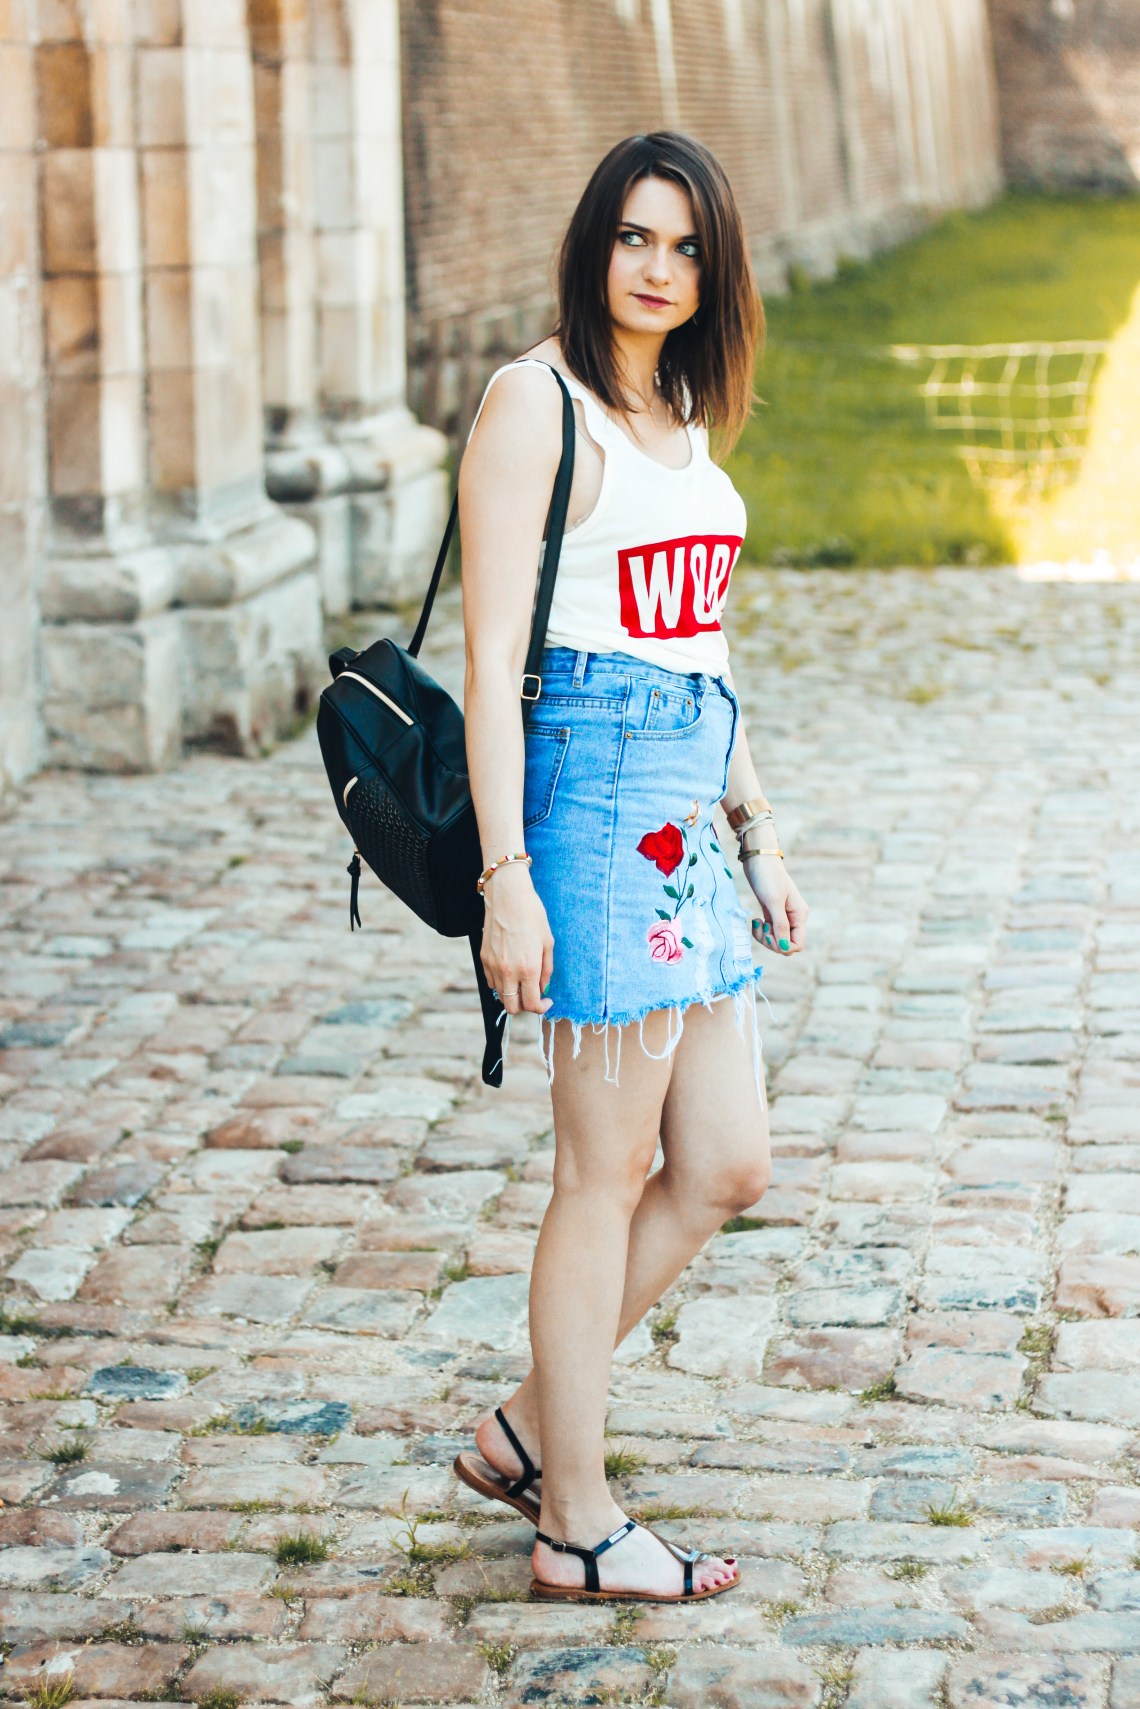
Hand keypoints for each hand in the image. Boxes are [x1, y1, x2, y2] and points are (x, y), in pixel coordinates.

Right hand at [480, 865, 554, 1015]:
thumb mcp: (548, 943)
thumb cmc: (532, 916)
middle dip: (524, 1006)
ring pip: (500, 996)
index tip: (546, 1001)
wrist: (508, 896)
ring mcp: (492, 966)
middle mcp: (508, 971)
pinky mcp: (483, 958)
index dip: (541, 1008)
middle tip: (533, 995)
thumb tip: (543, 988)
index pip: (531, 1004)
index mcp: (528, 968)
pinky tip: (510, 970)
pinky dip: (501, 983)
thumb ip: (546, 970)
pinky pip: (491, 981)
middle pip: (512, 1007)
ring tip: (522, 980)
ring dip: (512, 994)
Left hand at [744, 855, 807, 956]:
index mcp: (800, 915)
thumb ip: (780, 925)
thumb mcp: (773, 901)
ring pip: (776, 939)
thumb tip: (783, 947)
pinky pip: (769, 931)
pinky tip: (755, 921)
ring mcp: (783, 916)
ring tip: (756, 923)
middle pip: (786, 944)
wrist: (758, 859)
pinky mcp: (772, 913)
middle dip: (772, 942)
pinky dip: (761, 931)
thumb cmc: (767, 877)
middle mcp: (794, 917)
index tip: (770, 934)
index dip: (783, 946)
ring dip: (764, 937)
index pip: (797, 944)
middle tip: (761, 928)